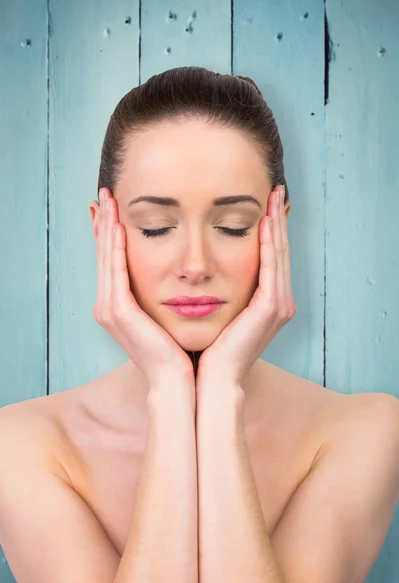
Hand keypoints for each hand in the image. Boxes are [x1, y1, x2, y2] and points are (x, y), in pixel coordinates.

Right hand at [94, 188, 194, 389]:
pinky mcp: (118, 313)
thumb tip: (180, 271)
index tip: (116, 208)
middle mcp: (109, 306)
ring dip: (107, 228)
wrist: (181, 382)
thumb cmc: (181, 349)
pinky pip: (115, 272)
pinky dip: (115, 248)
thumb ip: (167, 291)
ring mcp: (110, 310)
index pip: (114, 261)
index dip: (111, 234)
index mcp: (121, 306)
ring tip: (109, 200)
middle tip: (107, 193)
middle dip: (105, 223)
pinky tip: (118, 226)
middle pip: (105, 255)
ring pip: (106, 259)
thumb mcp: (171, 313)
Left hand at [196, 185, 295, 387]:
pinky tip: (266, 220)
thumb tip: (206, 269)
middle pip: (279, 250)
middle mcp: (279, 301)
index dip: (270, 228)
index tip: (264, 202)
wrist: (210, 381)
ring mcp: (278, 306)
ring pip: (279, 254)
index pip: (271, 256)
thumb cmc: (208, 348)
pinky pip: (272, 267)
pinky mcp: (271, 309)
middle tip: (274, 189)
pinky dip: (270, 242)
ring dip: (276, 223)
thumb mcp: (217, 312)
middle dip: (277, 219)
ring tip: (273, 195)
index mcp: (267, 302)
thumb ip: (221, 289)